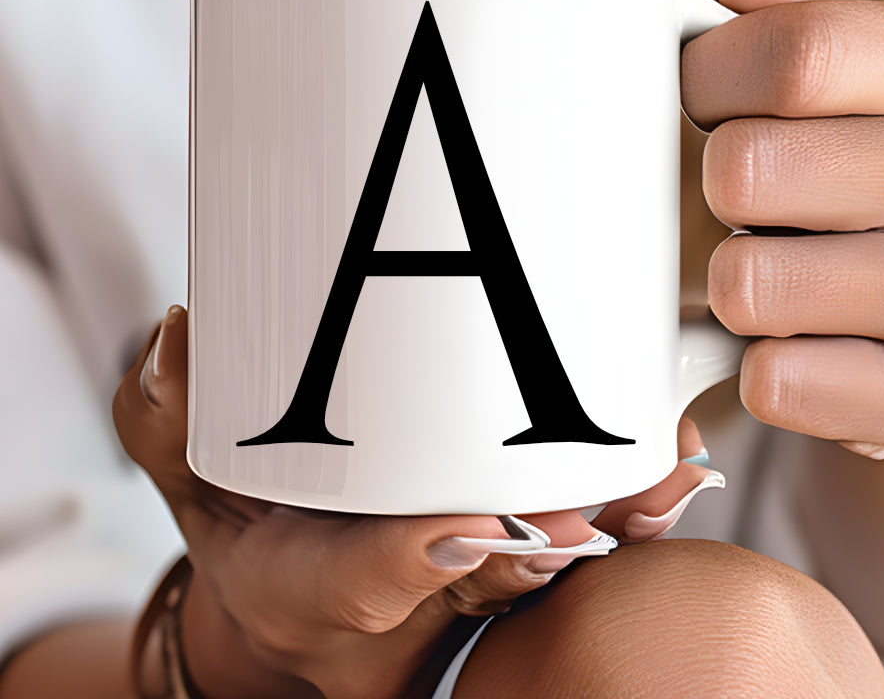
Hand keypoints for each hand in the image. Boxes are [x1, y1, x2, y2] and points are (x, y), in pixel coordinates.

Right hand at [114, 308, 722, 698]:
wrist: (299, 579)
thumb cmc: (254, 527)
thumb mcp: (191, 481)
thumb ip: (170, 420)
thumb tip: (180, 335)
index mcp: (319, 585)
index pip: (367, 582)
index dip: (419, 558)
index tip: (468, 523)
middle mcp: (408, 590)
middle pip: (490, 579)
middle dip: (549, 541)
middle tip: (604, 506)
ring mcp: (463, 571)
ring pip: (550, 562)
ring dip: (615, 520)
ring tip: (671, 468)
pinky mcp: (503, 542)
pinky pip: (573, 535)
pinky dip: (625, 504)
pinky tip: (671, 456)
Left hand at [682, 0, 883, 457]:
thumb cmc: (830, 171)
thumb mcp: (813, 80)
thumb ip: (776, 22)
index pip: (788, 53)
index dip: (707, 82)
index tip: (706, 104)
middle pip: (746, 169)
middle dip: (718, 191)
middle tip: (749, 204)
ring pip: (745, 284)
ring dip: (731, 286)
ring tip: (773, 271)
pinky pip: (771, 383)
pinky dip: (754, 369)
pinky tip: (792, 343)